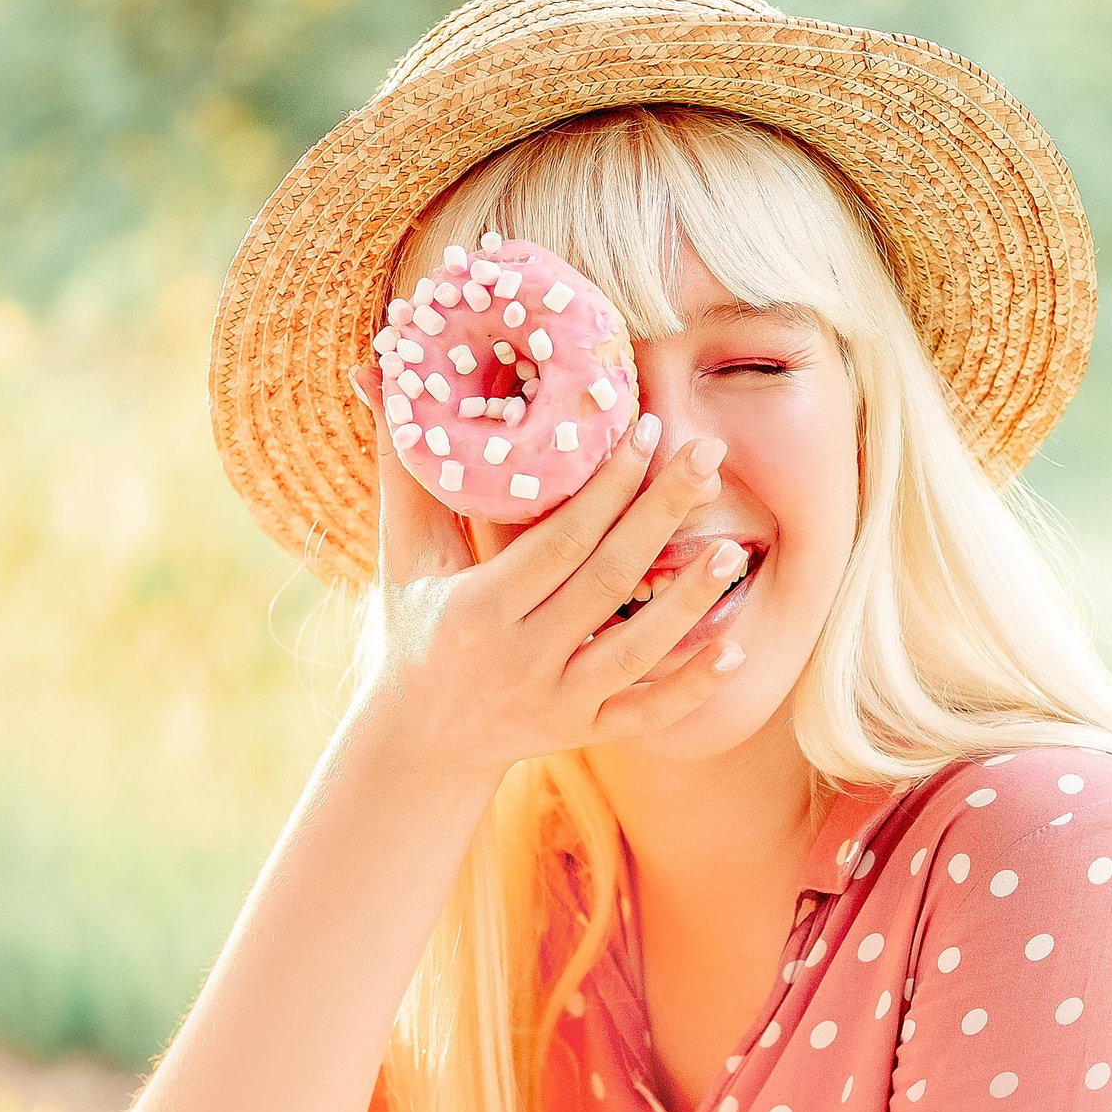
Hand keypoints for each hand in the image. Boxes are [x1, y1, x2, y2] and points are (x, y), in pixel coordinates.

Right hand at [343, 364, 753, 780]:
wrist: (416, 743)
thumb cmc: (411, 626)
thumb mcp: (402, 551)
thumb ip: (403, 465)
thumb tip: (376, 369)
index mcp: (476, 610)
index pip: (557, 542)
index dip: (606, 487)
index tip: (645, 429)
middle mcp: (521, 659)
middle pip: (605, 582)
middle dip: (661, 516)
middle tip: (708, 455)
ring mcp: (557, 702)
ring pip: (635, 652)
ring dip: (688, 602)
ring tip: (731, 548)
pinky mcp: (584, 733)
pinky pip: (647, 716)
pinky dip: (691, 688)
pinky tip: (734, 652)